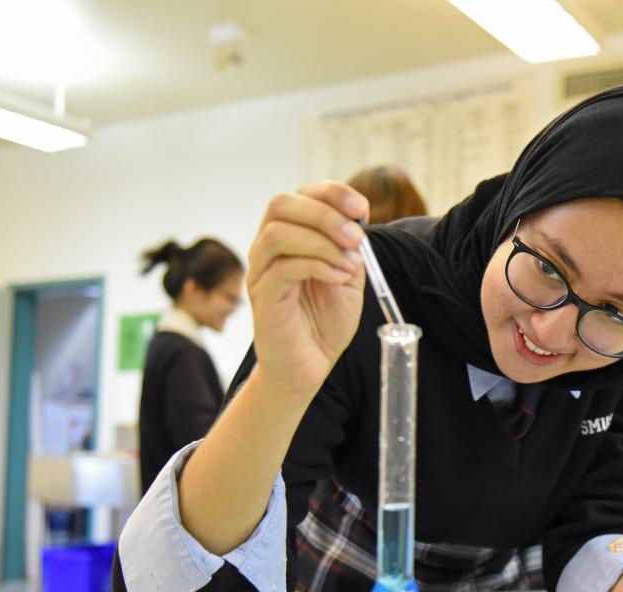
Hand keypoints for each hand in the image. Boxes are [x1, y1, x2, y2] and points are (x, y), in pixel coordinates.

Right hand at [246, 182, 369, 396]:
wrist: (309, 366)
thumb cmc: (325, 322)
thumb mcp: (348, 277)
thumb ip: (350, 248)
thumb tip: (358, 222)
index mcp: (289, 237)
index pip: (300, 195)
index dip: (332, 193)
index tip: (362, 209)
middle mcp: (268, 249)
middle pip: (281, 204)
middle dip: (325, 213)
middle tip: (356, 237)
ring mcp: (260, 271)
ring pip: (278, 232)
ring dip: (321, 240)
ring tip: (349, 262)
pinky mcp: (262, 297)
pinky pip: (282, 268)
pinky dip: (318, 266)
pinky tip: (339, 278)